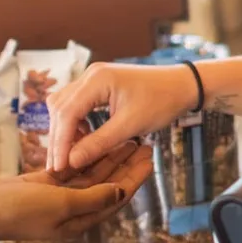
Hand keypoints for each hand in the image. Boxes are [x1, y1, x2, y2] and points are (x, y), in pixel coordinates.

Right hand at [0, 143, 153, 242]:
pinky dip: (82, 154)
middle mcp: (72, 210)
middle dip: (126, 163)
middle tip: (145, 141)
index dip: (135, 177)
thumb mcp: (60, 205)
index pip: (117, 196)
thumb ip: (93, 198)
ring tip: (126, 136)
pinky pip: (69, 168)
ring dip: (107, 156)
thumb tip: (122, 191)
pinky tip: (94, 137)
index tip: (151, 157)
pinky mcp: (41, 184)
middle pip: (107, 184)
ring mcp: (56, 197)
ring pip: (89, 173)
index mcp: (80, 220)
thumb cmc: (17, 212)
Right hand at [45, 61, 198, 172]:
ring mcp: (93, 78)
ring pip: (64, 106)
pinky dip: (75, 123)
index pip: (66, 113)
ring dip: (65, 130)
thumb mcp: (131, 126)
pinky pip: (77, 104)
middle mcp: (90, 75)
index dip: (60, 142)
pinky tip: (84, 139)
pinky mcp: (99, 85)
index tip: (58, 167)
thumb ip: (99, 143)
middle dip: (59, 138)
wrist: (183, 86)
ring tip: (70, 155)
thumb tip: (71, 161)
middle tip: (58, 167)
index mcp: (97, 80)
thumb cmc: (162, 102)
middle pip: (59, 108)